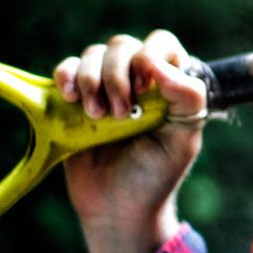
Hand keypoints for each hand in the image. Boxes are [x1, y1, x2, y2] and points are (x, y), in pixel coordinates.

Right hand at [53, 29, 206, 242]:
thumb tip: (160, 65)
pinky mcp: (74, 101)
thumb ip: (187, 99)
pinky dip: (65, 76)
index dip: (149, 56)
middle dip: (117, 76)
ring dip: (91, 80)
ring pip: (94, 54)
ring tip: (98, 117)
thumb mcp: (183, 140)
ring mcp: (105, 87)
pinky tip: (70, 98)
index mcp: (170, 83)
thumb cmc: (156, 173)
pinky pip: (66, 69)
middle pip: (123, 46)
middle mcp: (138, 79)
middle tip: (119, 114)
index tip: (142, 88)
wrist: (116, 209)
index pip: (161, 43)